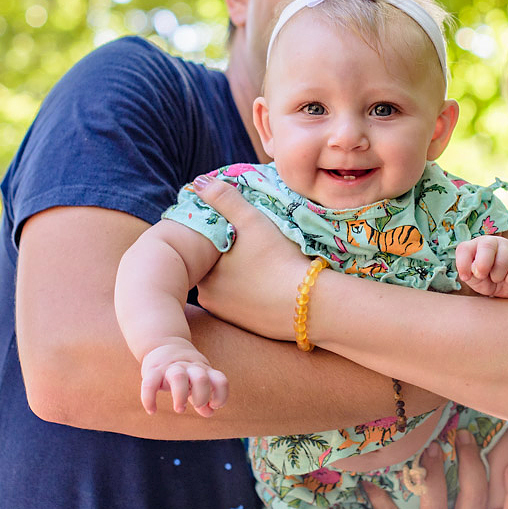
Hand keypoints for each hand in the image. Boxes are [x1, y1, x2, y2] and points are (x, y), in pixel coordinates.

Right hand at [140, 340, 227, 415]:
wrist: (163, 343)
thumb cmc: (185, 368)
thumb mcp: (198, 379)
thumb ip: (204, 396)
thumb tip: (209, 413)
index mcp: (204, 369)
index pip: (219, 380)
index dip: (221, 395)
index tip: (214, 405)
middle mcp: (190, 367)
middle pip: (201, 379)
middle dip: (201, 396)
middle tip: (197, 404)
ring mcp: (171, 367)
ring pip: (179, 377)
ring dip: (180, 397)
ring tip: (180, 408)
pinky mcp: (153, 370)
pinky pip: (150, 384)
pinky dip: (149, 399)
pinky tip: (152, 410)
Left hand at [192, 175, 308, 340]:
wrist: (309, 304)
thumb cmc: (277, 258)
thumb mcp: (251, 221)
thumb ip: (224, 199)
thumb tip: (198, 181)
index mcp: (204, 272)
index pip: (202, 249)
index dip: (219, 235)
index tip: (237, 228)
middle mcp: (208, 297)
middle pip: (213, 268)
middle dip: (228, 257)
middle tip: (252, 245)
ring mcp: (227, 316)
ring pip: (228, 287)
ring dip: (240, 276)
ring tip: (263, 263)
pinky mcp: (247, 327)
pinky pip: (243, 304)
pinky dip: (252, 294)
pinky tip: (270, 283)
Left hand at [455, 237, 507, 298]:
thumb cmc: (487, 280)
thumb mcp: (476, 281)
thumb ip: (471, 275)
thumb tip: (475, 270)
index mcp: (474, 246)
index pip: (464, 249)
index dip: (463, 264)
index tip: (465, 277)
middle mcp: (491, 242)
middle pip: (487, 245)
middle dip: (483, 265)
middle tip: (483, 276)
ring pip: (503, 260)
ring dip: (498, 276)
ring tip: (497, 278)